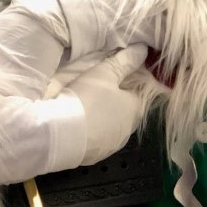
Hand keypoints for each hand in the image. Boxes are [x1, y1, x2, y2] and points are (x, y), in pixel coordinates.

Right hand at [65, 46, 151, 166]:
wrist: (62, 136)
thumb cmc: (87, 99)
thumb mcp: (104, 73)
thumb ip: (124, 61)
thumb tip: (143, 50)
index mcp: (135, 109)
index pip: (139, 92)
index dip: (126, 83)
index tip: (111, 77)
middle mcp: (128, 130)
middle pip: (125, 111)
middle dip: (114, 102)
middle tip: (96, 90)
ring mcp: (112, 145)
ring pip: (111, 127)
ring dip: (102, 119)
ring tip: (84, 108)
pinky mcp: (95, 156)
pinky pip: (96, 140)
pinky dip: (90, 132)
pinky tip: (78, 125)